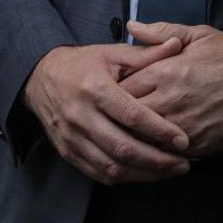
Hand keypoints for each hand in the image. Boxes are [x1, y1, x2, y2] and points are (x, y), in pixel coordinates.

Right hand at [23, 39, 191, 184]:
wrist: (40, 78)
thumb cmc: (83, 64)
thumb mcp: (112, 53)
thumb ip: (146, 54)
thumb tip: (177, 44)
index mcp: (95, 88)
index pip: (131, 115)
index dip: (159, 130)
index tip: (183, 140)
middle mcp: (81, 116)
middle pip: (122, 148)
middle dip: (157, 161)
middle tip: (183, 164)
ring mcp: (71, 138)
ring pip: (111, 167)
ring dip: (143, 174)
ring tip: (170, 171)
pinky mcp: (67, 152)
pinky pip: (97, 173)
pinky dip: (124, 177)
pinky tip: (144, 174)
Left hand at [121, 21, 222, 156]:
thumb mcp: (198, 34)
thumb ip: (161, 32)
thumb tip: (131, 27)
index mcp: (164, 71)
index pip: (121, 88)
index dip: (113, 92)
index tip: (112, 94)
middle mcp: (168, 100)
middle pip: (125, 116)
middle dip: (118, 117)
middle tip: (114, 117)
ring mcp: (181, 124)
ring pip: (141, 138)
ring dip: (133, 137)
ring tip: (129, 135)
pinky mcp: (196, 144)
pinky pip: (164, 153)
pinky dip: (156, 151)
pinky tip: (153, 147)